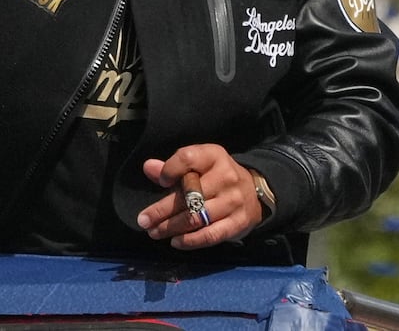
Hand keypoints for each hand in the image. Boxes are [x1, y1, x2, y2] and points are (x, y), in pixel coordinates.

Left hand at [135, 144, 263, 249]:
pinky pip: (211, 234)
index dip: (171, 169)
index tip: (161, 181)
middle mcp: (225, 177)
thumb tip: (148, 167)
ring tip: (154, 232)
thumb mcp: (199, 164)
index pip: (188, 158)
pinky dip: (191, 240)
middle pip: (189, 195)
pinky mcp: (238, 223)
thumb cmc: (217, 175)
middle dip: (162, 210)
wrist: (255, 190)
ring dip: (172, 227)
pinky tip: (176, 242)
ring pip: (197, 217)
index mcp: (213, 156)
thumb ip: (173, 167)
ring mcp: (233, 201)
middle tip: (144, 221)